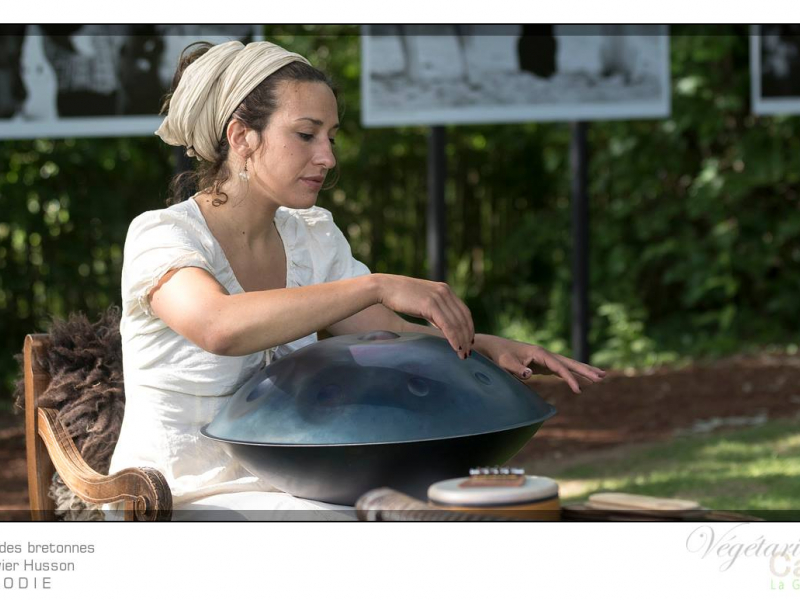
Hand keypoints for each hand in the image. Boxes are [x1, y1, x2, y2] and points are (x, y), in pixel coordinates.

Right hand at [374, 274, 473, 358]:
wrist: (384, 287)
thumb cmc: (399, 296)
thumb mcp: (423, 302)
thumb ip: (435, 311)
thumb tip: (443, 326)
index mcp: (444, 290)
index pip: (464, 311)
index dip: (469, 328)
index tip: (469, 341)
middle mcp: (444, 291)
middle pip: (464, 318)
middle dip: (467, 337)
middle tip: (468, 352)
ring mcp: (438, 297)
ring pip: (457, 323)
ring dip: (462, 340)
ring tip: (463, 354)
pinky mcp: (430, 304)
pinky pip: (447, 325)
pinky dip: (454, 338)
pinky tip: (456, 348)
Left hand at [478, 335, 605, 392]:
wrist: (493, 348)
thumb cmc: (499, 356)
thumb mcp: (505, 363)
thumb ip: (516, 369)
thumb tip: (529, 375)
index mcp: (538, 353)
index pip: (558, 367)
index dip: (569, 378)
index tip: (578, 390)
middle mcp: (544, 354)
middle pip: (569, 362)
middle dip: (585, 370)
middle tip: (603, 377)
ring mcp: (544, 359)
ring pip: (568, 365)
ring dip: (583, 371)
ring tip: (601, 377)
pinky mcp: (542, 364)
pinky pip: (561, 370)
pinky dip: (572, 374)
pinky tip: (581, 380)